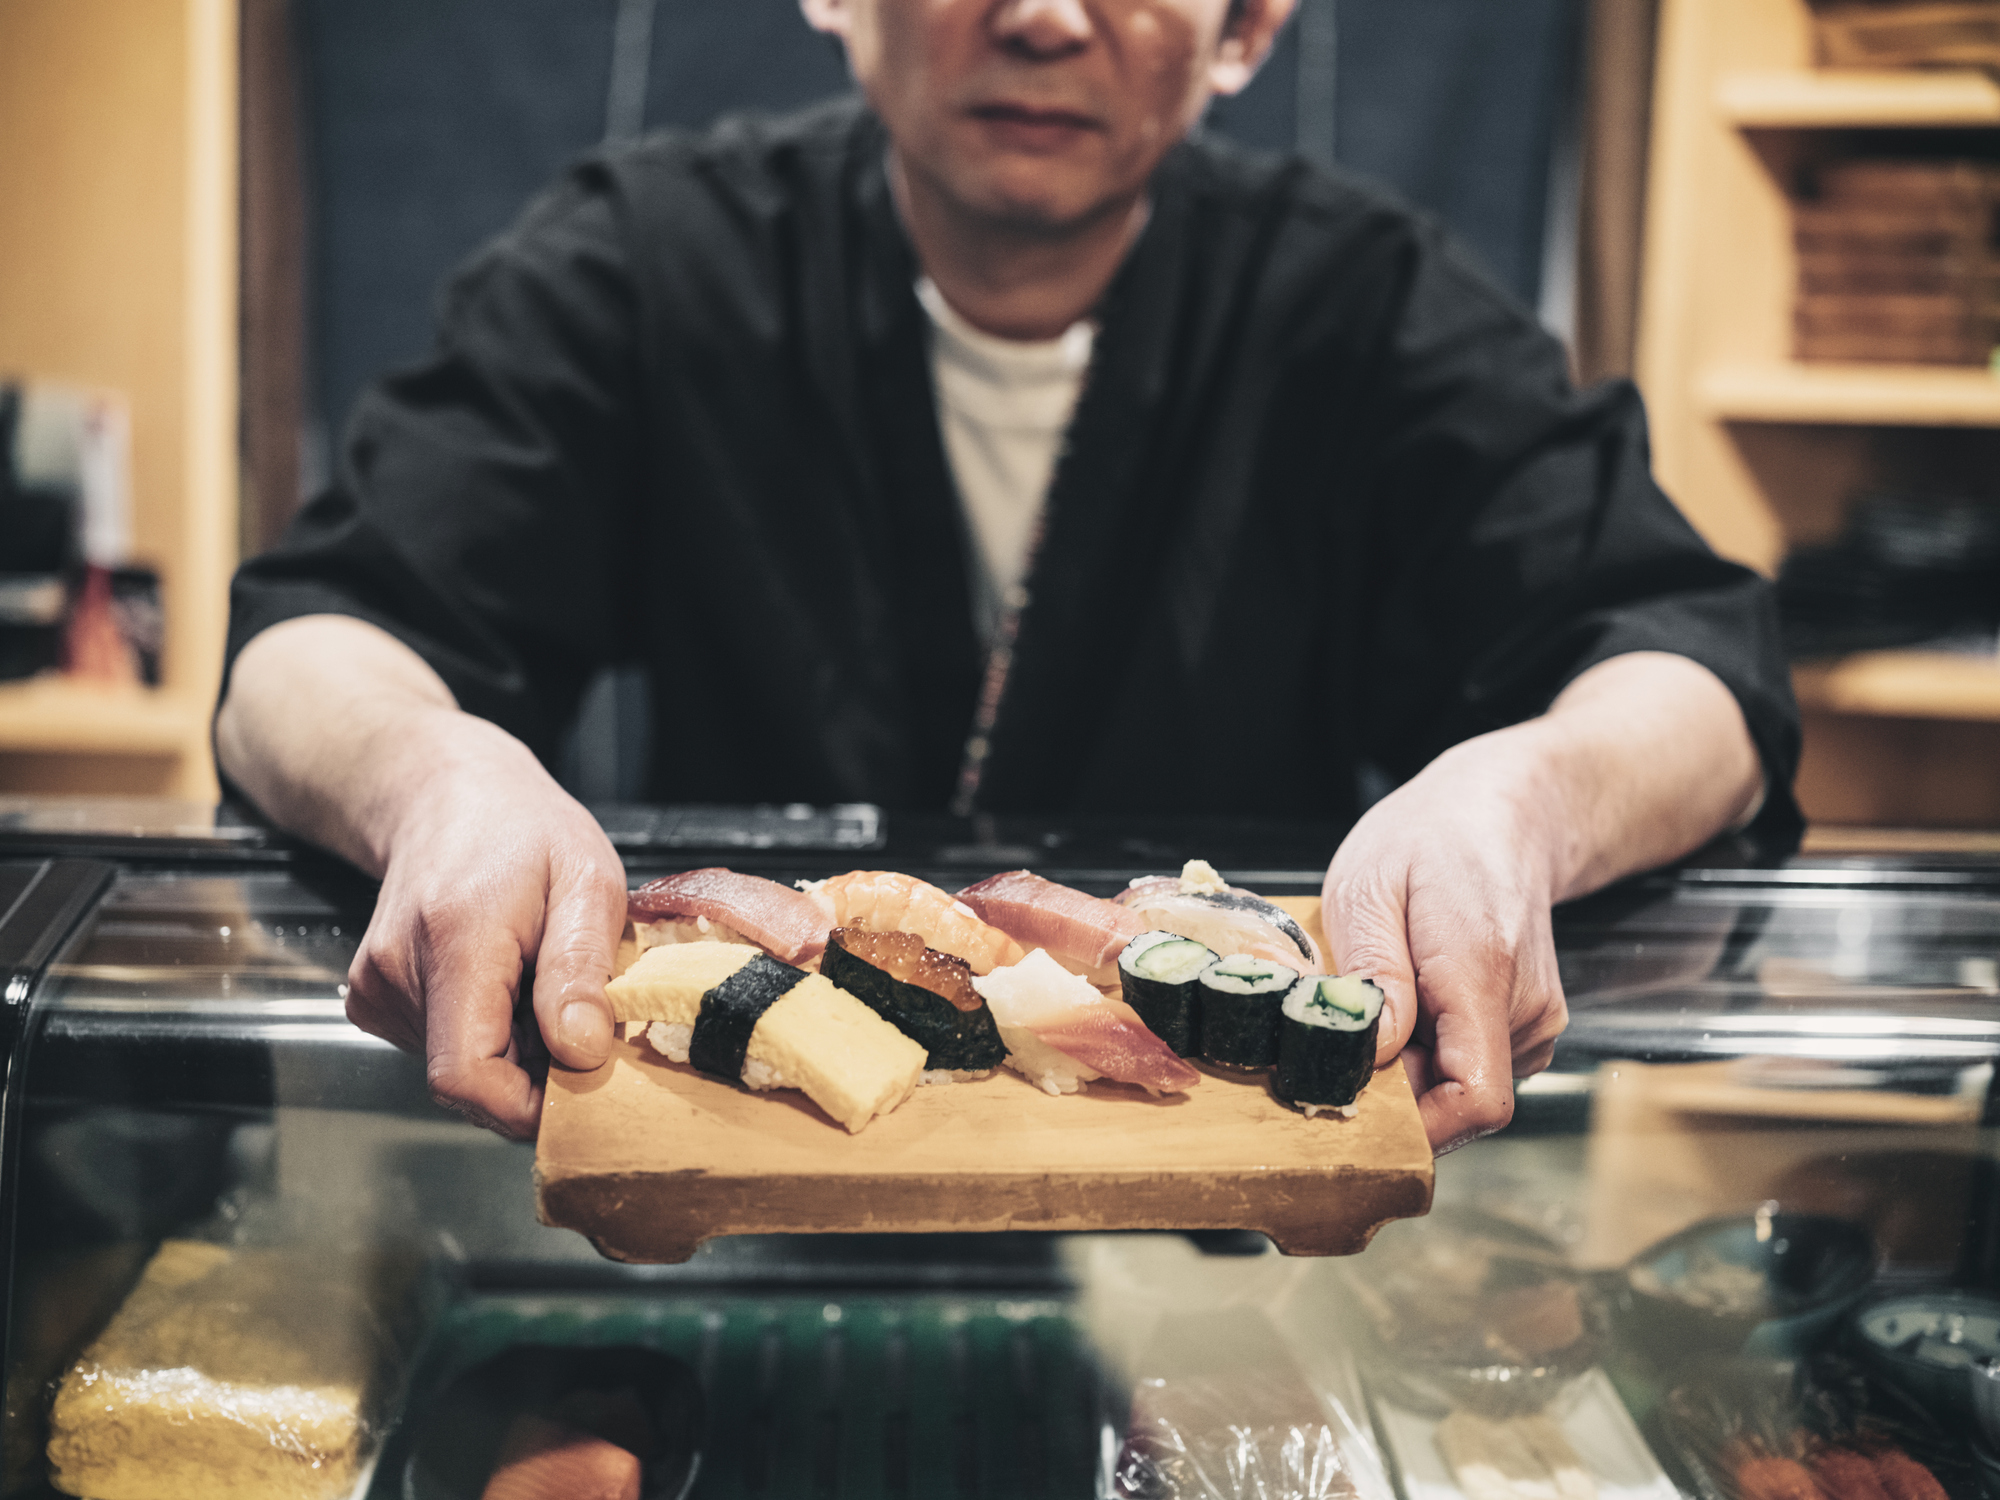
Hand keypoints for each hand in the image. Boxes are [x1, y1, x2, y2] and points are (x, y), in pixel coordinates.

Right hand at [341, 714, 625, 1136]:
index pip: (466, 1077)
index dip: (527, 1107)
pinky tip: (503, 982)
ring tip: (537, 980)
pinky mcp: (373, 999)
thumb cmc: (524, 831)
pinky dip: (486, 1033)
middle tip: (577, 1013)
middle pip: (468, 1079)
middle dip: (535, 1072)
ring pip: (459, 1067)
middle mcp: (395, 972)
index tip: (583, 1088)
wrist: (448, 796)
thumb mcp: (585, 881)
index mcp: (452, 942)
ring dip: (515, 1048)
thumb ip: (580, 968)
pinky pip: (442, 1048)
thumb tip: (581, 1052)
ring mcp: (375, 989)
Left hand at [1321, 731, 1569, 1152]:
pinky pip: (1469, 1065)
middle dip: (1393, 1089)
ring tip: (1386, 991)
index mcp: (1481, 973)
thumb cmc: (1432, 838)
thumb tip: (1370, 1054)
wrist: (1504, 812)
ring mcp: (1533, 1021)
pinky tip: (1413, 994)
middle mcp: (1523, 1010)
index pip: (1473, 1100)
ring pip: (1459, 1085)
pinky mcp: (1525, 1026)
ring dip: (1409, 1064)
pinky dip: (1429, 1048)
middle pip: (1457, 1101)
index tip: (1353, 1102)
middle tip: (1345, 1029)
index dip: (1413, 1125)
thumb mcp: (1370, 886)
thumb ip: (1372, 971)